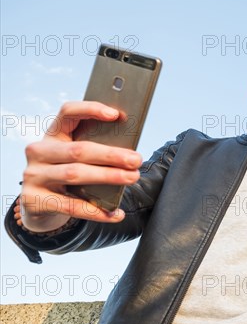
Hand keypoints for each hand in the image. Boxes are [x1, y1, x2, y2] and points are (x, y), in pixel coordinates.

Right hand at [19, 101, 142, 231]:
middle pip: (79, 150)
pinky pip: (71, 205)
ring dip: (108, 177)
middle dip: (111, 155)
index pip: (68, 112)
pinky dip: (97, 211)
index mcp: (53, 134)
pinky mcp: (33, 200)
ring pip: (75, 174)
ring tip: (132, 178)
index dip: (91, 109)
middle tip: (137, 160)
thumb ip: (96, 150)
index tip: (116, 114)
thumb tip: (129, 154)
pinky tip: (116, 213)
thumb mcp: (77, 158)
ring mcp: (33, 176)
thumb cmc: (69, 174)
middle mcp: (39, 151)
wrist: (39, 205)